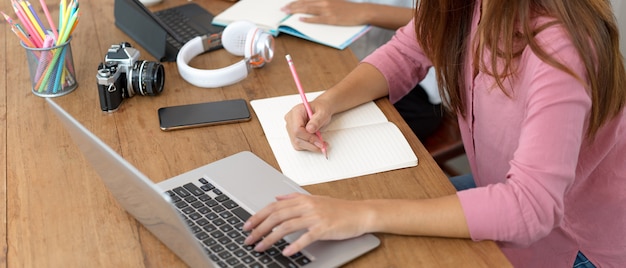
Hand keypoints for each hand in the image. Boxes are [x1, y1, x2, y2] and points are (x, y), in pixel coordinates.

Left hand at [242, 193, 370, 255]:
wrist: (360, 213)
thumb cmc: (339, 209)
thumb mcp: (315, 199)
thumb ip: (295, 198)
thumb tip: (278, 198)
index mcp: (303, 200)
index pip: (274, 206)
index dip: (258, 216)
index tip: (247, 225)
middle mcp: (307, 206)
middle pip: (276, 216)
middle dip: (259, 228)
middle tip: (248, 239)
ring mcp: (315, 216)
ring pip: (286, 226)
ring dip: (270, 238)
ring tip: (260, 247)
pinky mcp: (324, 228)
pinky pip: (306, 237)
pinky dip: (294, 245)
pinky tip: (285, 252)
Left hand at [282, 0, 370, 25]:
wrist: (361, 11)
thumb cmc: (349, 7)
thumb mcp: (336, 0)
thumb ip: (325, 2)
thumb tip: (313, 4)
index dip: (296, 1)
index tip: (287, 4)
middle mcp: (325, 1)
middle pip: (305, 3)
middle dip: (292, 6)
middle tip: (283, 9)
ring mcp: (327, 10)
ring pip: (308, 9)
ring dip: (296, 11)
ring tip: (287, 13)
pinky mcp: (331, 19)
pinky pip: (317, 19)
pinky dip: (308, 19)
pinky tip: (301, 20)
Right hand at [284, 99, 331, 152]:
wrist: (320, 111)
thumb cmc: (321, 109)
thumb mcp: (323, 112)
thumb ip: (317, 120)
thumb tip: (310, 129)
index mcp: (296, 112)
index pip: (297, 129)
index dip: (308, 137)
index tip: (320, 141)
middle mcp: (290, 120)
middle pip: (296, 137)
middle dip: (311, 143)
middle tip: (323, 145)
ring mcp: (290, 128)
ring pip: (297, 143)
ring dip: (310, 146)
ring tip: (321, 143)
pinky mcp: (293, 135)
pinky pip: (299, 145)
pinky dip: (309, 146)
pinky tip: (316, 142)